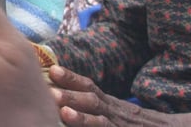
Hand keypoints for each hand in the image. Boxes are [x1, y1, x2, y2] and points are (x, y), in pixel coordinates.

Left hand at [49, 65, 168, 126]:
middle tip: (50, 91)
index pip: (91, 88)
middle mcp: (117, 113)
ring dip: (82, 118)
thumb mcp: (118, 112)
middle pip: (94, 101)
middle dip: (71, 95)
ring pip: (101, 123)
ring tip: (64, 113)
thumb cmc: (140, 125)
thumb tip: (61, 97)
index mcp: (112, 105)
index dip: (72, 79)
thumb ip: (96, 104)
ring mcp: (122, 126)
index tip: (53, 69)